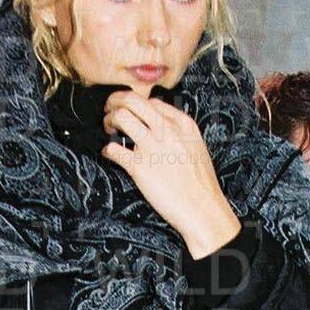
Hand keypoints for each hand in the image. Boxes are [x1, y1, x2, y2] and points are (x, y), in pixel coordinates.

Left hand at [101, 91, 240, 258]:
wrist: (202, 208)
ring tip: (108, 128)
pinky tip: (109, 153)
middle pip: (133, 100)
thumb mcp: (196, 147)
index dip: (136, 104)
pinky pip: (113, 149)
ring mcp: (152, 147)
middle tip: (110, 110)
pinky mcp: (139, 167)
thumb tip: (160, 126)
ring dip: (109, 120)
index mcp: (182, 124)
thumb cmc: (201, 184)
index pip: (152, 102)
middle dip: (115, 101)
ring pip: (120, 116)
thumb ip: (179, 133)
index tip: (130, 111)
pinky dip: (107, 149)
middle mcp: (166, 130)